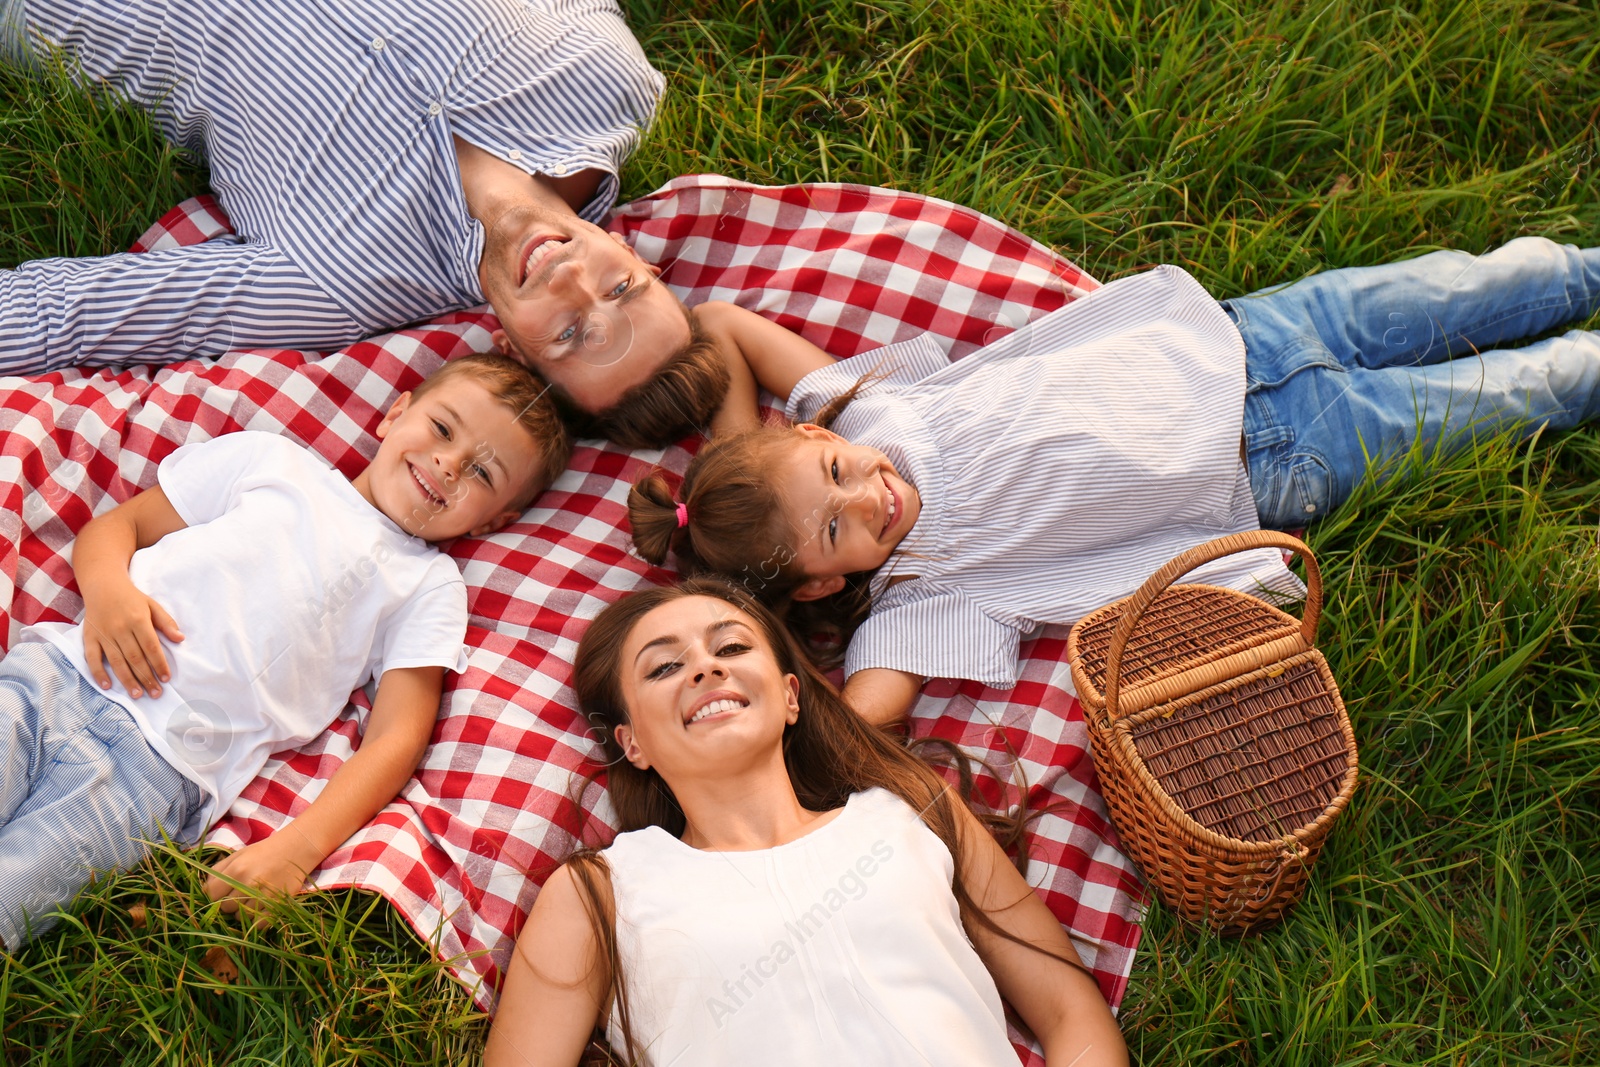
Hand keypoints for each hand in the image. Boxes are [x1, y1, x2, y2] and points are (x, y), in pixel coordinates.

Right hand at [81, 580, 183, 697]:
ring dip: (127, 680)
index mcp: (138, 619)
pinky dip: (98, 673)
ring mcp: (103, 634)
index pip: (151, 646)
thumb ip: (166, 622)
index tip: (166, 678)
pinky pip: (92, 658)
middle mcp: (120, 628)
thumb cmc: (131, 598)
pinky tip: (108, 686)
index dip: (159, 664)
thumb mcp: (152, 605)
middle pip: (135, 658)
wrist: (102, 585)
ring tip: (138, 695)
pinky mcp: (89, 637)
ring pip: (116, 661)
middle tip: (156, 693)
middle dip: (147, 677)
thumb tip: (180, 639)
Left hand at [204, 829, 325, 917]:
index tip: (222, 893)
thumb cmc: (263, 853)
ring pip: (241, 917)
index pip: (211, 895)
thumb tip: (204, 892)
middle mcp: (248, 883)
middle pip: (225, 908)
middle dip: (228, 904)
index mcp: (236, 869)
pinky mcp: (278, 905)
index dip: (214, 896)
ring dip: (243, 912)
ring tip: (251, 900)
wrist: (296, 849)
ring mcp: (264, 895)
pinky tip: (261, 908)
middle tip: (239, 895)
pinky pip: (259, 924)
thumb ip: (218, 871)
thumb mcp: (238, 855)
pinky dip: (257, 920)